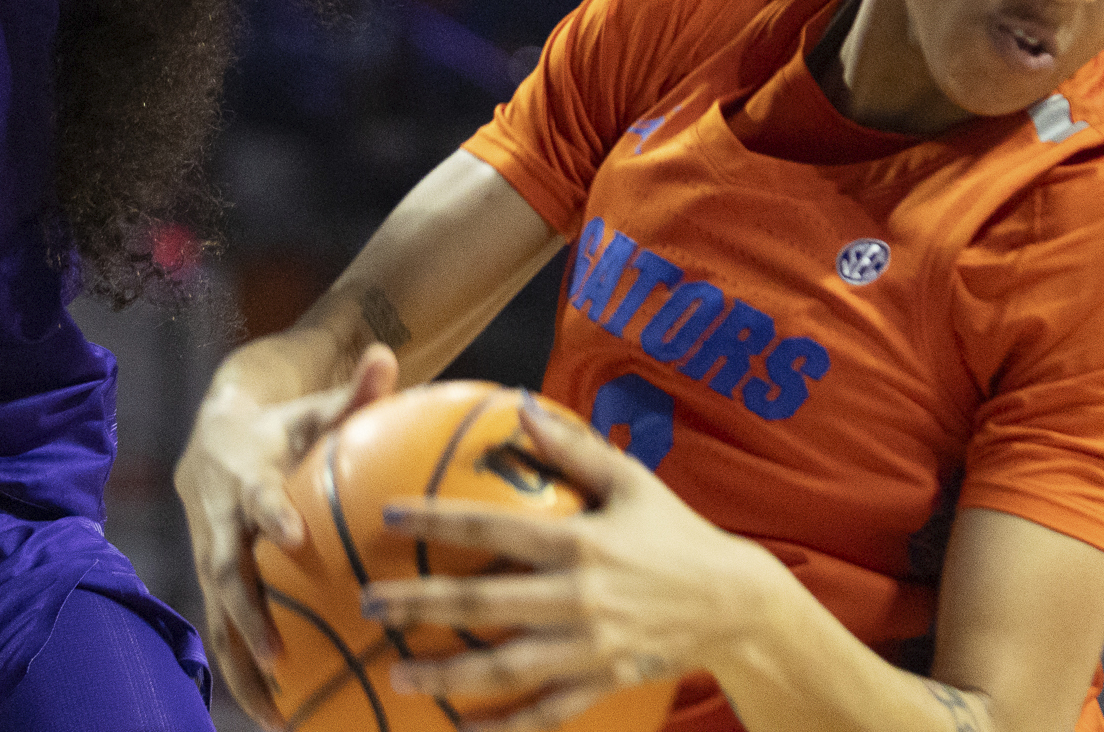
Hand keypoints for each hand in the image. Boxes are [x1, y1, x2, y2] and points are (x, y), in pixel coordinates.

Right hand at [175, 344, 398, 726]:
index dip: (271, 516)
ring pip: (217, 620)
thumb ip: (353, 392)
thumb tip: (390, 355)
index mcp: (246, 479)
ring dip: (242, 666)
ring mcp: (211, 562)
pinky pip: (222, 638)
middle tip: (278, 654)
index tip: (292, 539)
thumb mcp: (312, 408)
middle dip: (249, 616)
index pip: (257, 497)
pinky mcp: (211, 588)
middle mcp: (220, 525)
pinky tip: (278, 718)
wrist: (213, 438)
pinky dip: (243, 678)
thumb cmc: (282, 427)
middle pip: (227, 575)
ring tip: (273, 712)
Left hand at [364, 394, 789, 730]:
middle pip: (485, 602)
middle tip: (369, 604)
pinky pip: (547, 711)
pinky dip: (505, 726)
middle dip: (421, 604)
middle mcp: (579, 595)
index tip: (387, 515)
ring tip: (397, 676)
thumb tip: (520, 405)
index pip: (494, 525)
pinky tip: (462, 728)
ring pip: (507, 667)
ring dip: (448, 674)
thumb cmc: (676, 533)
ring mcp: (590, 646)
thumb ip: (573, 447)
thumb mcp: (631, 480)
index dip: (438, 518)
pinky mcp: (604, 682)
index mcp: (580, 539)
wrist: (735, 603)